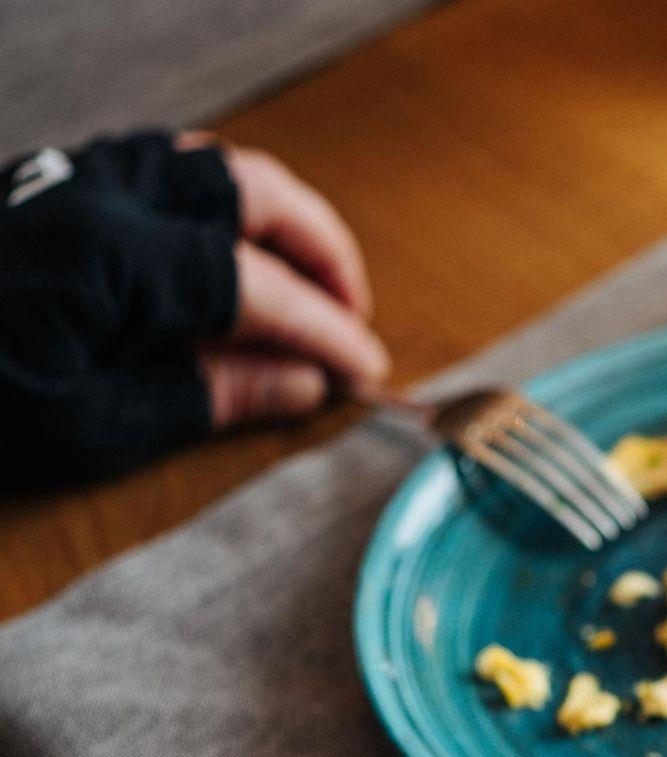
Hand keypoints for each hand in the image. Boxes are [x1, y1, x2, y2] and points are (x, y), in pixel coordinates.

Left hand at [0, 130, 387, 490]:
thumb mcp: (80, 426)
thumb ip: (200, 399)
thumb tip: (300, 385)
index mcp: (112, 257)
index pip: (261, 287)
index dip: (326, 332)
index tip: (364, 374)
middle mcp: (99, 195)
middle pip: (251, 194)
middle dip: (321, 252)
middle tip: (349, 318)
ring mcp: (70, 179)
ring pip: (206, 165)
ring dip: (273, 219)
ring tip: (300, 281)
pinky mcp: (46, 184)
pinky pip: (158, 166)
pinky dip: (214, 203)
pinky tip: (219, 254)